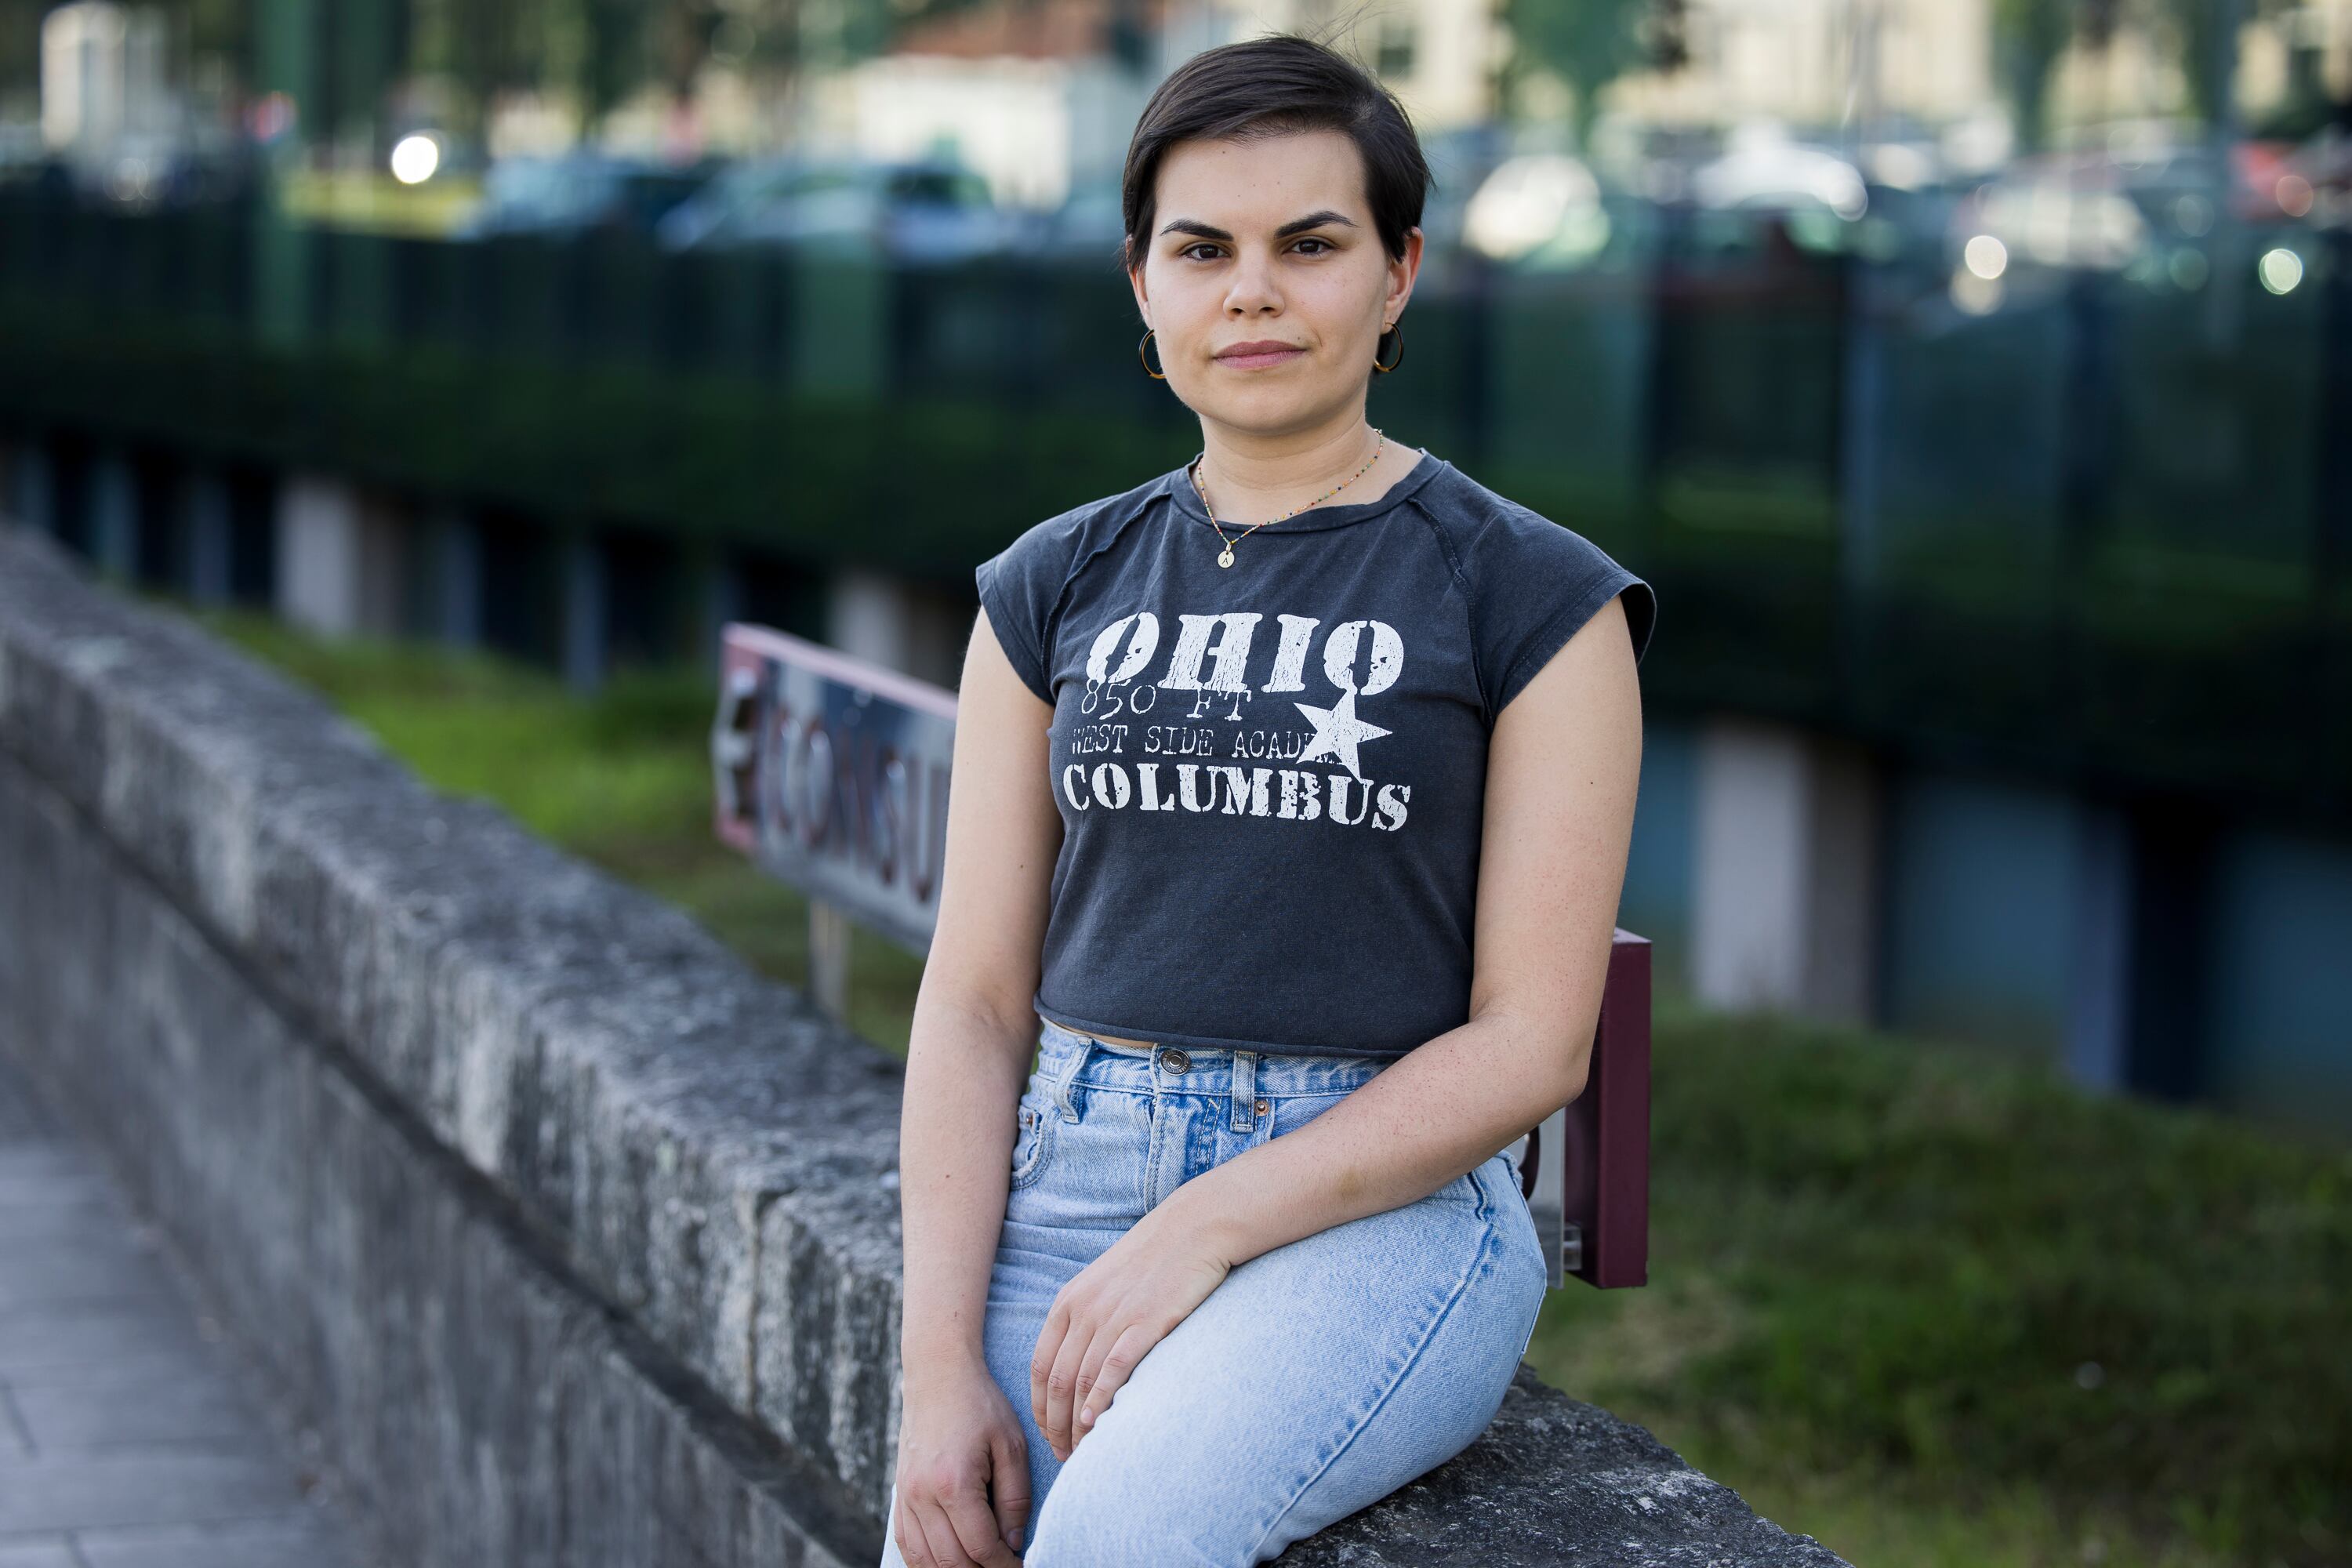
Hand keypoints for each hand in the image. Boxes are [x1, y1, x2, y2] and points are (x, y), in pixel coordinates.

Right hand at [893, 1358, 1029, 1566]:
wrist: (938, 1375)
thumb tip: (1013, 1543)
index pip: (980, 1547)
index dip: (1004, 1565)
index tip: (1022, 1566)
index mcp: (954, 1482)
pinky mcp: (899, 1495)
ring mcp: (906, 1496)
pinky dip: (926, 1563)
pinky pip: (906, 1545)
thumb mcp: (1011, 1445)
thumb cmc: (980, 1405)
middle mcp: (923, 1495)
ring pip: (924, 1560)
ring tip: (981, 1566)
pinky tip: (949, 1562)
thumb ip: (1015, 1498)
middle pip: (951, 1561)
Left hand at [1032, 1206, 1232, 1461]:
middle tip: (1065, 1455)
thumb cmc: (1154, 1259)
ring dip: (1078, 1423)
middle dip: (1056, 1425)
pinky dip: (1102, 1399)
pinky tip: (1097, 1423)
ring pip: (1083, 1381)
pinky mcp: (1146, 1321)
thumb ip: (1088, 1318)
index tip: (1050, 1434)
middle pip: (1057, 1381)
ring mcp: (1114, 1315)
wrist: (1195, 1226)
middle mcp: (1084, 1309)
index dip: (1041, 1408)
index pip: (1041, 1367)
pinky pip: (1114, 1368)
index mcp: (1069, 1301)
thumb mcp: (1107, 1283)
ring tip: (1083, 1452)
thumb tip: (1080, 1364)